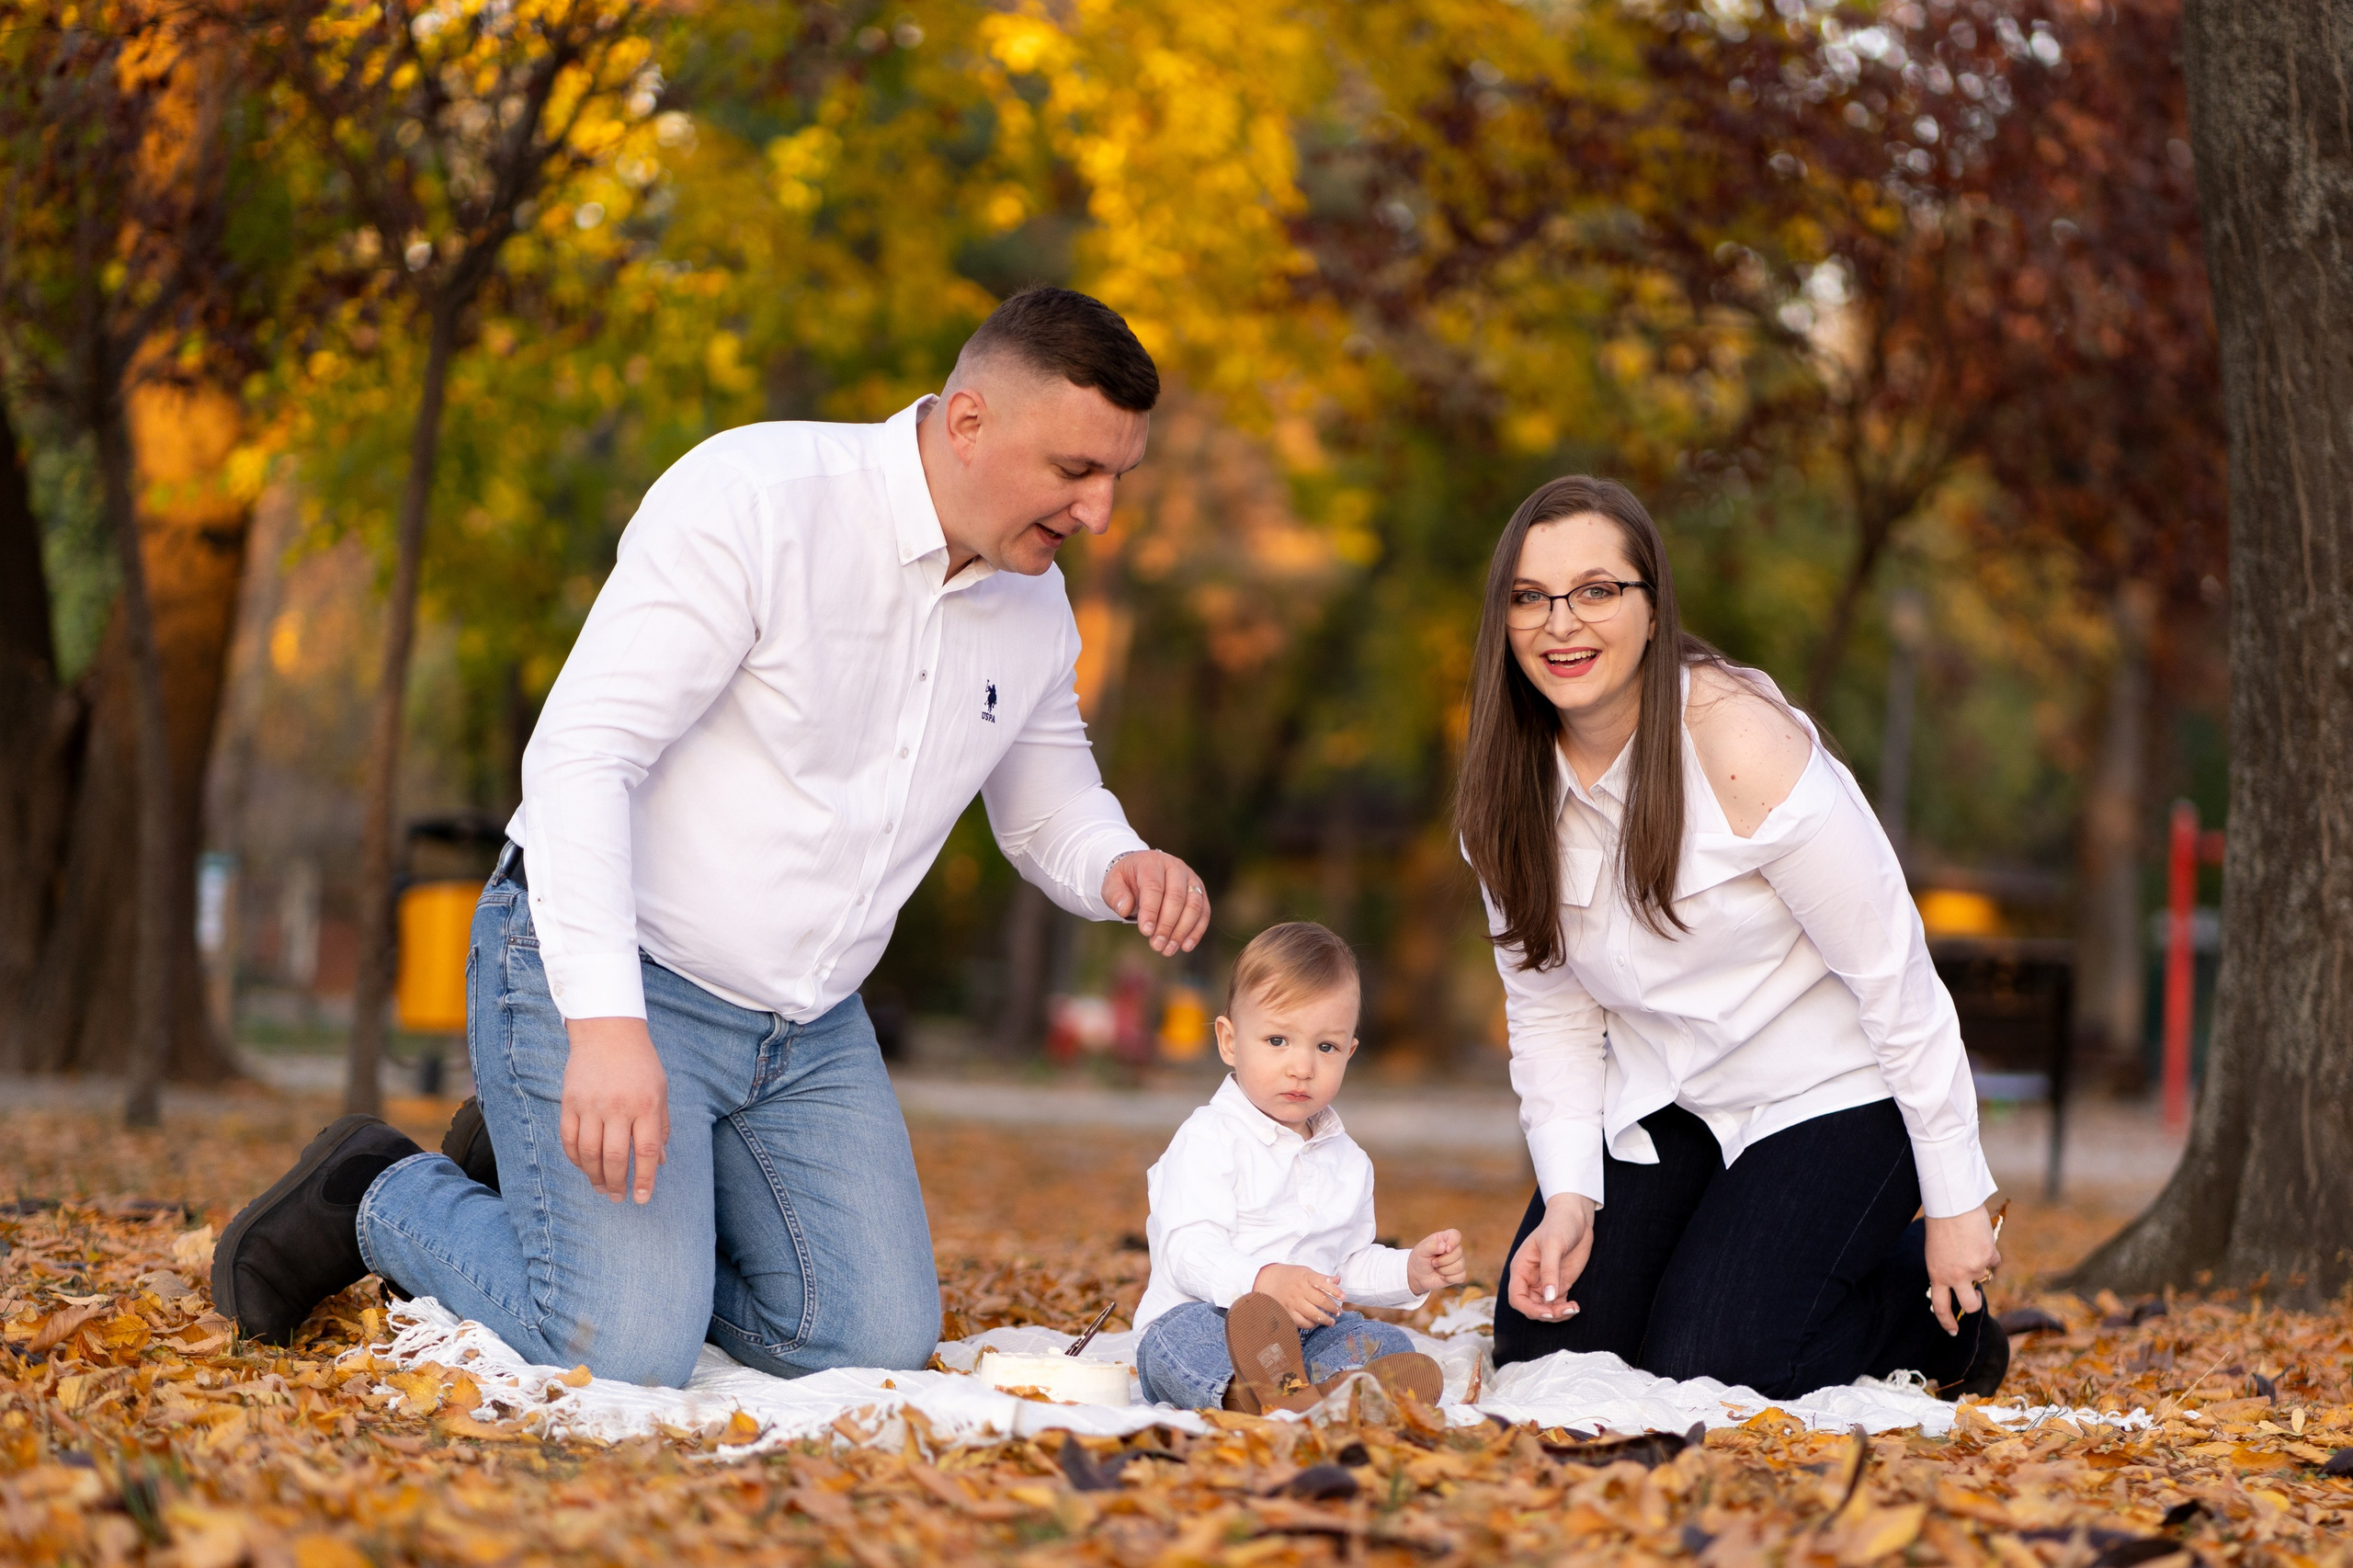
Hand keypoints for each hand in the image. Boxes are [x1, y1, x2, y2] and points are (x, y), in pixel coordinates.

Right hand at [560, 1016, 670, 1204]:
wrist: (608, 1031)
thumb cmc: (640, 1064)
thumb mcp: (660, 1091)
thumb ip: (660, 1127)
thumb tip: (661, 1162)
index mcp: (647, 1104)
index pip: (647, 1151)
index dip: (645, 1179)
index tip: (642, 1198)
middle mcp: (618, 1106)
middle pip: (615, 1157)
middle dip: (618, 1183)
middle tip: (618, 1198)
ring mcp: (591, 1104)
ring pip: (589, 1153)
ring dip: (595, 1177)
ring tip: (602, 1188)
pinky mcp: (569, 1102)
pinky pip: (569, 1139)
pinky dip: (575, 1158)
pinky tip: (584, 1167)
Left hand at [1103, 850, 1209, 955]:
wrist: (1142, 872)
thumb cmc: (1126, 881)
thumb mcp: (1112, 884)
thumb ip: (1116, 896)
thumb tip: (1125, 909)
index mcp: (1151, 862)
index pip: (1154, 887)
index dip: (1151, 910)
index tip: (1145, 932)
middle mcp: (1175, 867)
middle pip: (1177, 896)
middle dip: (1167, 924)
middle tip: (1156, 946)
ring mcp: (1191, 878)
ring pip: (1194, 904)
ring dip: (1183, 930)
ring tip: (1168, 950)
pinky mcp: (1200, 891)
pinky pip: (1204, 912)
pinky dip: (1196, 931)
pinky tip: (1185, 947)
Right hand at [1254, 1263, 1342, 1330]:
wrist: (1268, 1280)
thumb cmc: (1290, 1276)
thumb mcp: (1305, 1272)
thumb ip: (1322, 1278)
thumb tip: (1337, 1280)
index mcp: (1305, 1277)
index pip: (1323, 1283)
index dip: (1335, 1290)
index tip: (1344, 1297)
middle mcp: (1299, 1289)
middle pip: (1320, 1300)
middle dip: (1332, 1308)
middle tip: (1339, 1312)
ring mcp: (1293, 1301)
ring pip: (1312, 1313)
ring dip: (1324, 1319)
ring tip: (1331, 1322)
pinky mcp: (1287, 1311)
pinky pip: (1301, 1322)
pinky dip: (1310, 1324)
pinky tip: (1316, 1323)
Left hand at [1408, 1229, 1468, 1293]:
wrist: (1418, 1276)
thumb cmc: (1420, 1259)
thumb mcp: (1421, 1250)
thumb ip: (1431, 1246)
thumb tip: (1444, 1247)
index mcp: (1444, 1239)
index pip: (1455, 1235)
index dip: (1453, 1241)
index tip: (1447, 1249)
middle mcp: (1453, 1249)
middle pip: (1458, 1252)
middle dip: (1443, 1260)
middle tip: (1433, 1262)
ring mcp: (1458, 1261)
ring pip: (1460, 1266)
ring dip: (1444, 1270)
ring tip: (1437, 1269)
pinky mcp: (1459, 1274)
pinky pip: (1461, 1276)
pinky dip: (1449, 1278)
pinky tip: (1442, 1277)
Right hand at [1506, 1193, 1594, 1323]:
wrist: (1576, 1218)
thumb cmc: (1559, 1225)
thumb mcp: (1553, 1245)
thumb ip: (1550, 1271)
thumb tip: (1549, 1298)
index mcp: (1521, 1269)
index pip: (1516, 1298)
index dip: (1529, 1309)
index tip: (1548, 1311)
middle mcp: (1530, 1279)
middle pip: (1531, 1307)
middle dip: (1547, 1314)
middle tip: (1566, 1309)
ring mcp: (1545, 1283)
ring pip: (1545, 1309)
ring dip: (1558, 1315)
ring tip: (1574, 1308)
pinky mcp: (1559, 1285)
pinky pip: (1558, 1305)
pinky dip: (1565, 1310)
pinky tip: (1575, 1306)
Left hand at [1924, 1206, 2001, 1334]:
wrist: (1952, 1203)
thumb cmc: (1939, 1225)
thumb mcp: (1935, 1253)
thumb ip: (1946, 1270)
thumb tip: (1961, 1283)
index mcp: (1937, 1275)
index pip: (1941, 1307)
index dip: (1947, 1322)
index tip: (1953, 1331)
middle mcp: (1955, 1276)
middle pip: (1971, 1305)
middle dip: (1974, 1303)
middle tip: (1973, 1295)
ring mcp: (1974, 1268)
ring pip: (1985, 1279)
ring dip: (1982, 1268)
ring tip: (1970, 1246)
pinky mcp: (1989, 1256)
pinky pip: (1995, 1261)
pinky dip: (1990, 1252)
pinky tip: (1980, 1238)